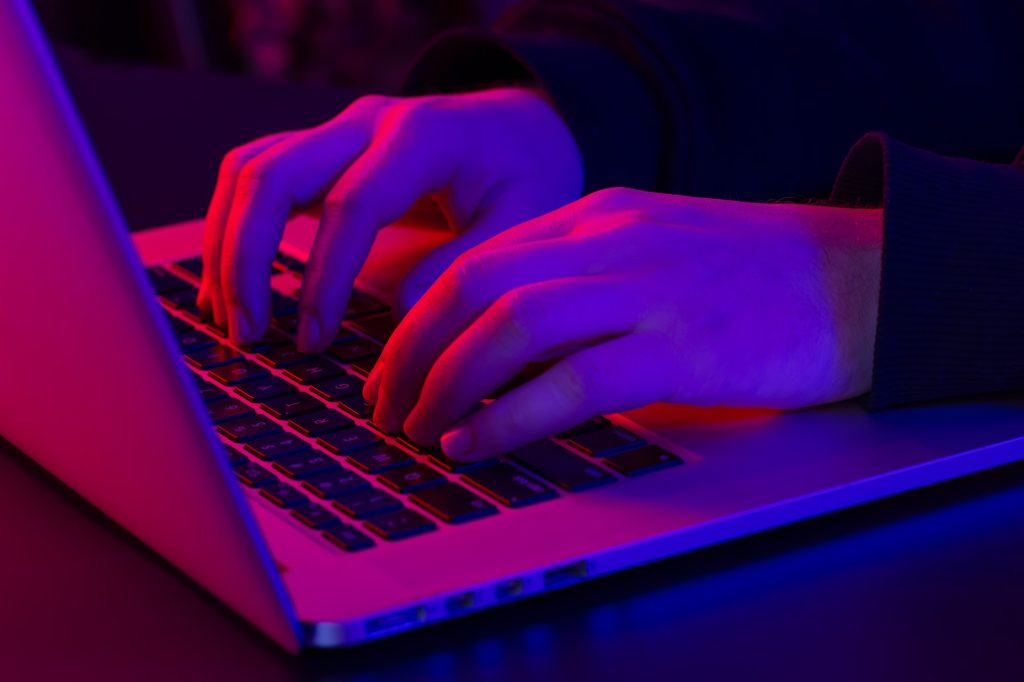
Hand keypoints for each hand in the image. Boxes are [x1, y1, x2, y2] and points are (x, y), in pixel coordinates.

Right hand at [198, 87, 582, 349]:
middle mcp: (367, 122)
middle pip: (271, 174)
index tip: (313, 341)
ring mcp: (338, 132)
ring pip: (248, 171)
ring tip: (230, 320)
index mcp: (421, 135)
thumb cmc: (528, 176)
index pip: (351, 204)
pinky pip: (256, 178)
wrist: (522, 131)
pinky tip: (231, 286)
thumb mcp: (525, 222)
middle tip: (247, 334)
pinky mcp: (323, 152)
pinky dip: (233, 229)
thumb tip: (397, 323)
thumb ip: (464, 266)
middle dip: (243, 258)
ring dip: (225, 246)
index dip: (323, 278)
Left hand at [364, 188, 883, 460]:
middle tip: (386, 404)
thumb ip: (580, 277)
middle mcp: (611, 241)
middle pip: (474, 285)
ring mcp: (648, 290)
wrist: (859, 280)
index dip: (418, 318)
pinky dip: (509, 416)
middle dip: (411, 351)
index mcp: (598, 217)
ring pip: (511, 325)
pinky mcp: (683, 347)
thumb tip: (498, 336)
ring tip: (420, 428)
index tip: (393, 365)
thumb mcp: (652, 248)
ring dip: (447, 383)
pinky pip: (572, 380)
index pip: (477, 259)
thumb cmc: (752, 276)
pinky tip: (477, 444)